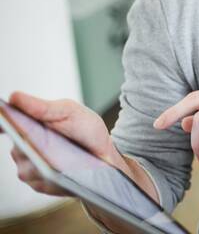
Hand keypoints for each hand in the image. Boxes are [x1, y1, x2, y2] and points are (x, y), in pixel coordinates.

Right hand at [5, 91, 124, 195]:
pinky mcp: (41, 185)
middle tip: (43, 139)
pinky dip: (52, 176)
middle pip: (17, 148)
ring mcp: (30, 168)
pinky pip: (40, 182)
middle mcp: (23, 148)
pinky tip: (64, 170)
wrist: (106, 153)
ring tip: (59, 156)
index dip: (4, 123)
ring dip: (42, 162)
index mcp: (28, 126)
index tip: (6, 122)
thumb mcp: (69, 112)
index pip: (7, 125)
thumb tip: (14, 97)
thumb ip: (42, 107)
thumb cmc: (86, 130)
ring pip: (26, 167)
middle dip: (30, 144)